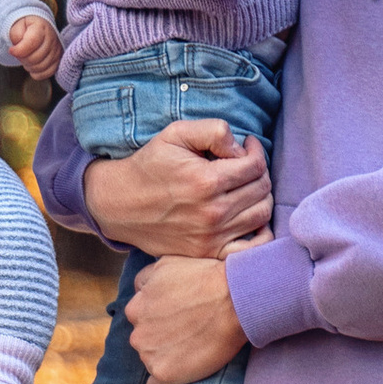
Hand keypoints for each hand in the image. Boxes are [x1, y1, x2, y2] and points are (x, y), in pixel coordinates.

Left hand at [7, 7, 61, 80]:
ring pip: (40, 67)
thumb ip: (16, 35)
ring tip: (25, 58)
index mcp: (41, 27)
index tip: (11, 50)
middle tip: (18, 54)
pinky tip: (32, 65)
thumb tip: (17, 50)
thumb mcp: (18, 26)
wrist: (39, 29)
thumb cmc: (27, 28)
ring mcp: (57, 51)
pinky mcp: (58, 61)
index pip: (32, 42)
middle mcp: (52, 39)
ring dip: (28, 66)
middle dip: (22, 58)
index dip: (19, 50)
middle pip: (35, 58)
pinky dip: (36, 73)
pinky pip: (47, 73)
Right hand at [82, 115, 271, 261]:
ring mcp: (212, 237)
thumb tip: (240, 148)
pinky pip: (250, 248)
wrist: (120, 205)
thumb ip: (213, 131)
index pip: (255, 165)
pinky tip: (249, 215)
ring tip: (245, 185)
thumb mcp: (175, 134)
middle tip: (245, 164)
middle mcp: (212, 212)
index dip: (256, 151)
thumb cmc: (149, 166)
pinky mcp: (208, 252)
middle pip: (262, 189)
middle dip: (259, 171)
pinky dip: (260, 232)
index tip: (246, 146)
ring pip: (262, 214)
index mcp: (206, 181)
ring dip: (261, 195)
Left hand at [127, 253, 246, 383]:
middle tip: (190, 333)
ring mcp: (149, 355)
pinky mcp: (164, 375)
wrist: (235, 299)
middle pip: (144, 340)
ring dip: (167, 358)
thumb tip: (139, 288)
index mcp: (135, 307)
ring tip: (195, 349)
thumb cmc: (207, 278)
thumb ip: (145, 278)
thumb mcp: (167, 263)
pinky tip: (184, 373)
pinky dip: (166, 383)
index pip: (140, 318)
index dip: (161, 318)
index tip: (180, 318)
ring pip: (151, 361)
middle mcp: (137, 332)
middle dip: (162, 338)